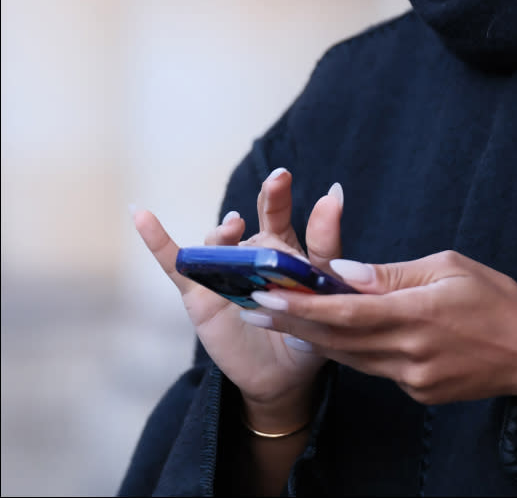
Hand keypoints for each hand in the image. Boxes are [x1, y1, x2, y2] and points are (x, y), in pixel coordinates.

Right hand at [132, 167, 342, 430]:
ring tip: (235, 226)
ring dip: (225, 231)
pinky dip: (158, 240)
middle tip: (279, 179)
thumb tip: (336, 198)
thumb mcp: (324, 296)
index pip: (293, 219)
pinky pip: (177, 264)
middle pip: (263, 218)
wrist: (281, 377)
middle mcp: (256, 252)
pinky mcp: (200, 294)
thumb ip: (327, 252)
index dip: (293, 200)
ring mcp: (226, 270)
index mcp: (288, 250)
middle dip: (271, 197)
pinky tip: (141, 214)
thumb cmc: (309, 329)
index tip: (305, 184)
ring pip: (222, 242)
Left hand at [244, 250, 516, 404]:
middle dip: (291, 321)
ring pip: (350, 357)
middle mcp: (409, 353)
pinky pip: (374, 368)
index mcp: (417, 315)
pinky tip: (332, 333)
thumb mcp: (450, 267)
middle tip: (250, 304)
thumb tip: (343, 272)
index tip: (265, 294)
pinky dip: (349, 349)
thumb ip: (393, 273)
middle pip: (338, 339)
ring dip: (313, 337)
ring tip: (276, 316)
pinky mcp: (419, 391)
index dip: (301, 305)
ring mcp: (413, 378)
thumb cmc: (496, 299)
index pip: (346, 312)